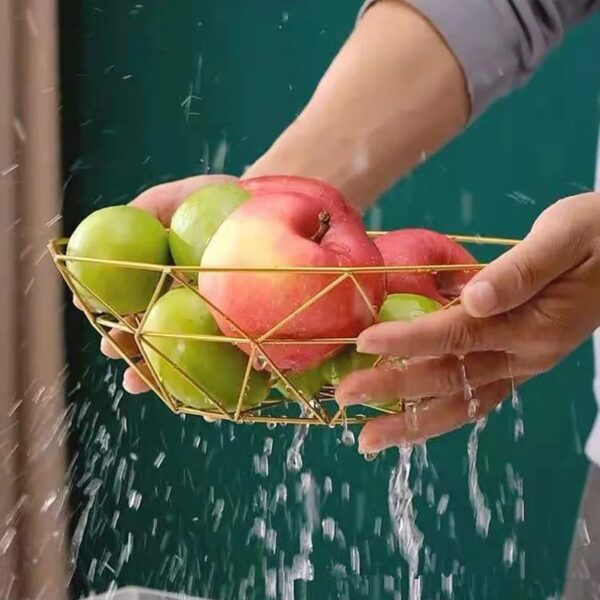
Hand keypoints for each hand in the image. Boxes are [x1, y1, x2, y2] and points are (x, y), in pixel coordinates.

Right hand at [73, 174, 236, 393]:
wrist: (268, 198)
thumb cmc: (213, 199)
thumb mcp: (168, 201)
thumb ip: (131, 223)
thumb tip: (84, 257)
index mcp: (163, 288)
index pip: (136, 319)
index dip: (120, 335)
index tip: (108, 344)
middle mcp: (188, 309)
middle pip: (164, 346)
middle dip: (145, 369)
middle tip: (133, 380)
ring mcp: (221, 322)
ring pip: (199, 361)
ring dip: (183, 385)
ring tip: (173, 402)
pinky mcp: (255, 330)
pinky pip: (240, 361)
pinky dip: (229, 385)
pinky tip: (219, 404)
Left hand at [336, 192, 599, 453]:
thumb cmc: (597, 235)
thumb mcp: (563, 237)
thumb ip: (519, 270)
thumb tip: (475, 298)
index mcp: (534, 325)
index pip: (456, 335)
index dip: (407, 339)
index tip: (363, 342)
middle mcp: (527, 356)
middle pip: (449, 378)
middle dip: (394, 390)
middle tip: (345, 397)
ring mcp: (523, 366)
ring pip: (461, 404)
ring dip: (412, 423)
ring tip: (369, 438)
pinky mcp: (518, 364)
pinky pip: (473, 396)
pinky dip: (438, 411)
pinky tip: (409, 418)